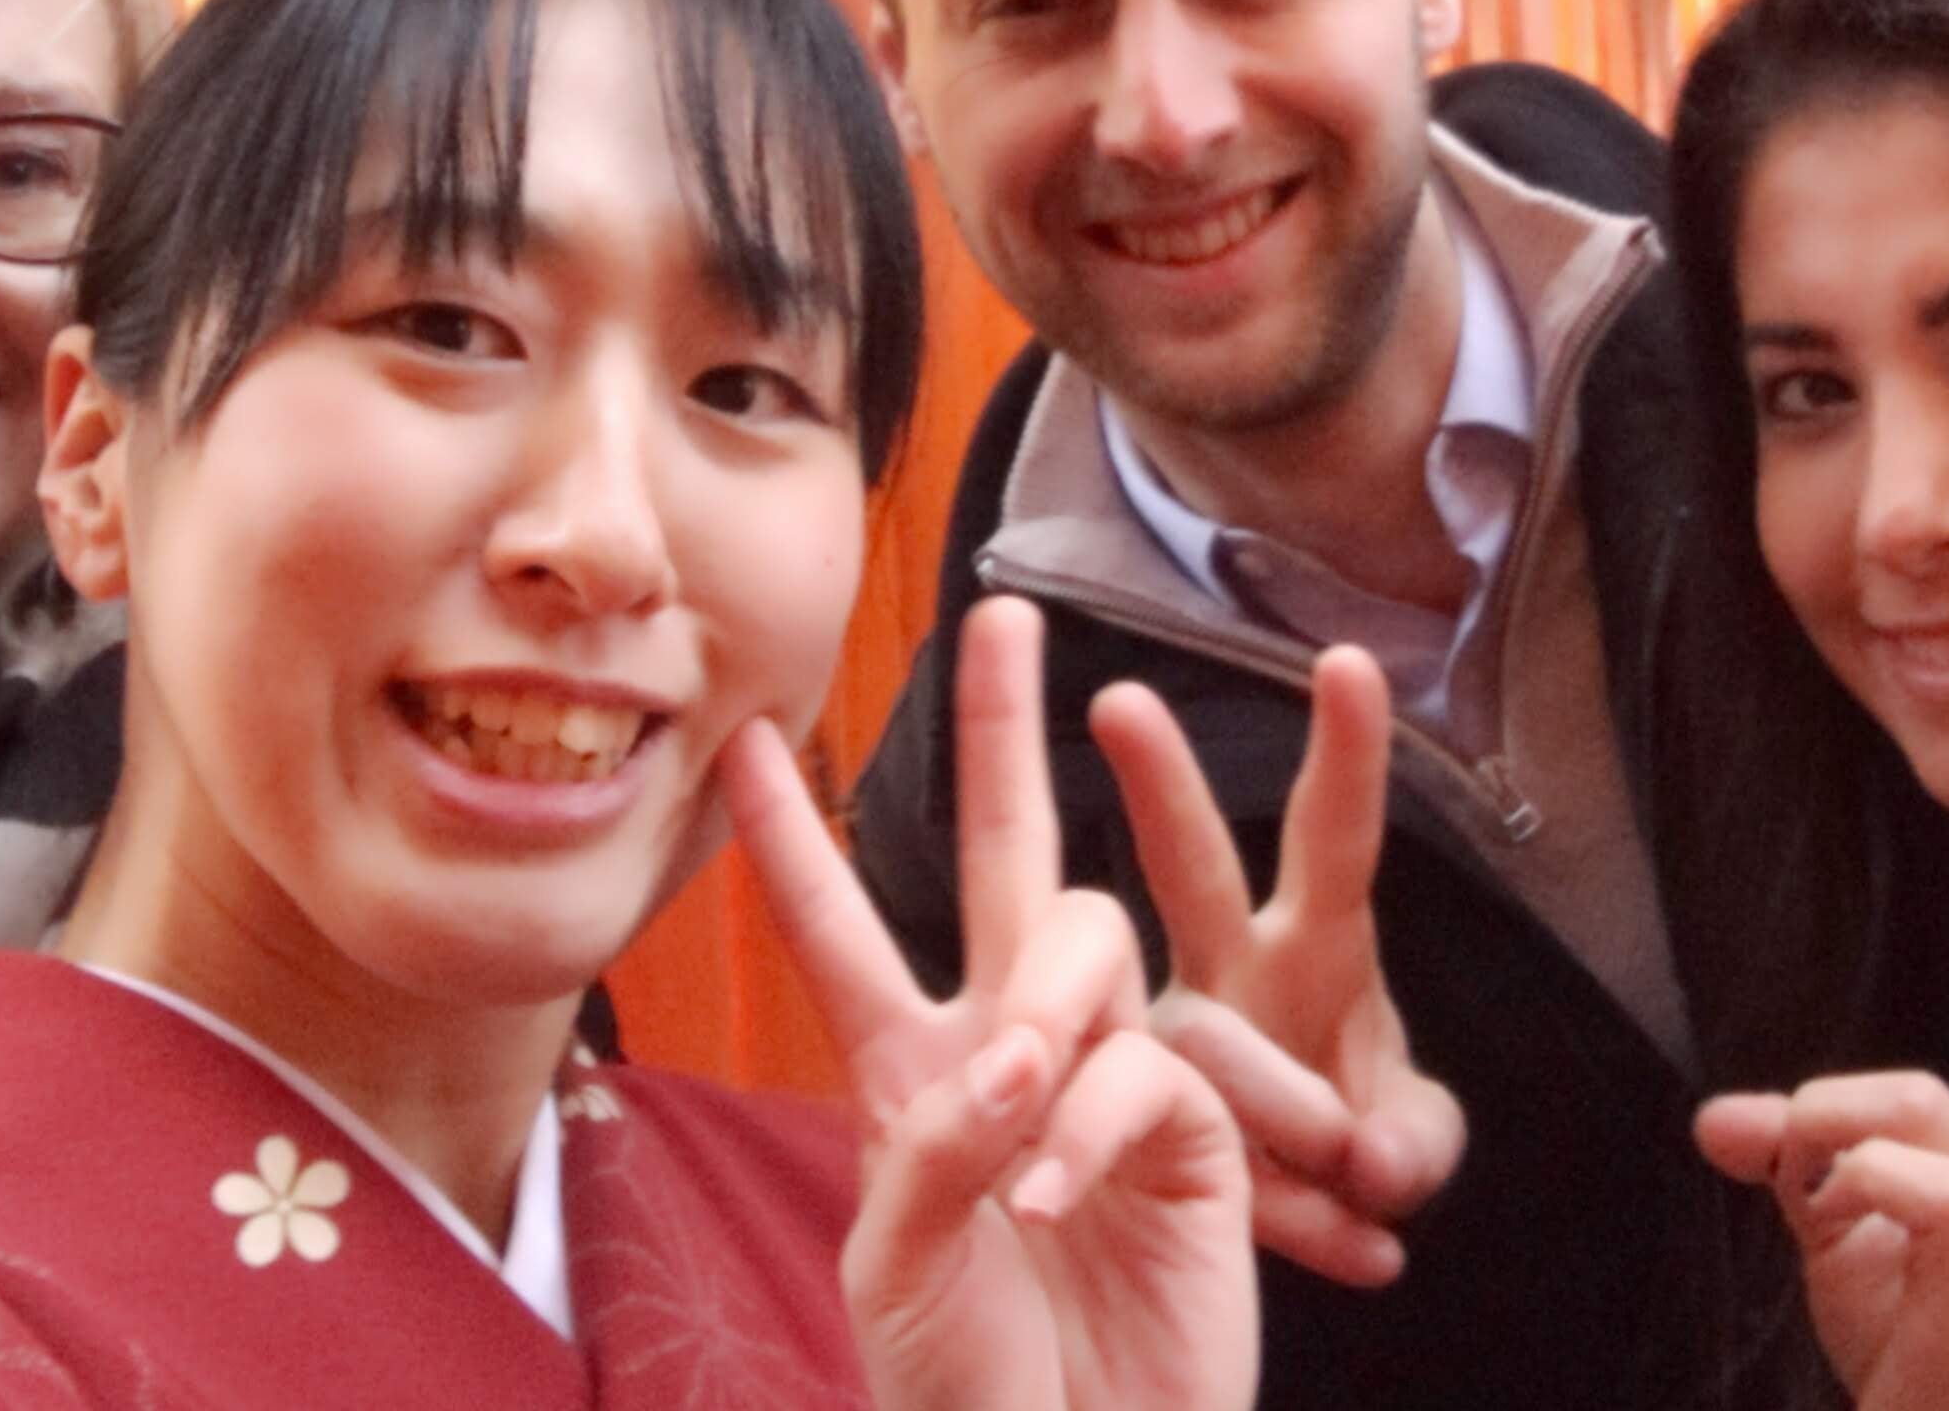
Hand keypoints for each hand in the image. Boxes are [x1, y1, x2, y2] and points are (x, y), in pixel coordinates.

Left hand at [725, 598, 1257, 1410]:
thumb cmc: (960, 1391)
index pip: (841, 931)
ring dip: (1042, 1011)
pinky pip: (1149, 1063)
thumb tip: (1008, 1056)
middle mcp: (1009, 1054)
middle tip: (1005, 615)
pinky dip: (1093, 1124)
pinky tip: (1058, 1199)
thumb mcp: (893, 1265)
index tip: (751, 740)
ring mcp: (1107, 1082)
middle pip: (1010, 859)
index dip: (795, 839)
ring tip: (1013, 1114)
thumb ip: (931, 1146)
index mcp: (908, 1078)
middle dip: (1004, 733)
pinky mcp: (1197, 1131)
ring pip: (1087, 941)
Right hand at [1092, 644, 1464, 1285]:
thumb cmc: (1359, 1145)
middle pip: (1194, 868)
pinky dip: (1282, 1219)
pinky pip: (1175, 1161)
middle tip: (1121, 702)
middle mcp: (1230, 973)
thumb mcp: (1409, 1142)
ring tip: (1351, 1168)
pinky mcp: (1125, 1119)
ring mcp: (1171, 1043)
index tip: (1348, 662)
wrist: (1289, 1231)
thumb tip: (1374, 1159)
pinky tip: (1356, 1253)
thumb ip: (1412, 1143)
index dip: (1345, 756)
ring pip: (1172, 1038)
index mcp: (1317, 950)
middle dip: (1161, 787)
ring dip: (1270, 1110)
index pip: (1333, 839)